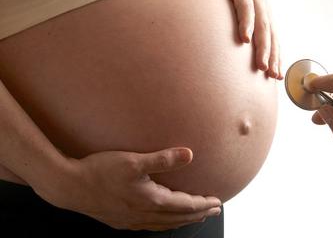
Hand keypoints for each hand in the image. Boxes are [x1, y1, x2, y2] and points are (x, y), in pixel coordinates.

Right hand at [37, 147, 220, 230]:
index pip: (184, 205)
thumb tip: (189, 154)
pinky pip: (150, 226)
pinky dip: (164, 224)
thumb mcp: (133, 161)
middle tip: (213, 211)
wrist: (69, 186)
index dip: (202, 204)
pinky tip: (162, 220)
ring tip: (194, 217)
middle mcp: (143, 214)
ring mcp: (131, 220)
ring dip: (182, 220)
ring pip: (164, 224)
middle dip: (198, 214)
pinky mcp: (120, 221)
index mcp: (150, 200)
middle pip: (178, 217)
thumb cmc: (100, 171)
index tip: (217, 202)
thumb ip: (162, 159)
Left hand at [185, 0, 281, 79]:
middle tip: (260, 66)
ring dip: (273, 56)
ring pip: (272, 36)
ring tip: (272, 75)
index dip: (246, 21)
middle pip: (263, 25)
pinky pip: (275, 41)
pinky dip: (277, 57)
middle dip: (263, 46)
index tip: (244, 39)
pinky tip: (276, 75)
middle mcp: (259, 0)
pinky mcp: (268, 23)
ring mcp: (265, 12)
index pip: (246, 5)